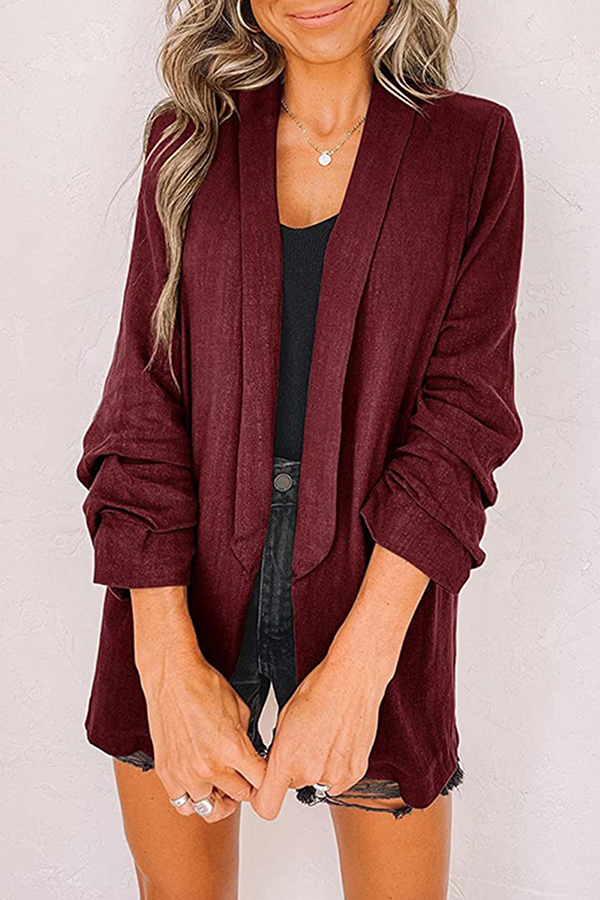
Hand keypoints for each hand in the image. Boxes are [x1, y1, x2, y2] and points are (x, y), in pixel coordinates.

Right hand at [132, 587, 266, 822]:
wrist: (172, 677)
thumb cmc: (203, 686)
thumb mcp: (241, 709)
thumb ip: (247, 739)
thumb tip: (251, 756)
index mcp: (231, 749)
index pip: (260, 783)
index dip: (264, 779)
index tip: (260, 775)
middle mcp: (209, 766)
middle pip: (238, 798)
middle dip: (245, 788)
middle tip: (243, 780)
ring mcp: (185, 773)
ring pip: (210, 809)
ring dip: (219, 800)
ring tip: (221, 787)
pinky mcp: (167, 773)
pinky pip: (182, 804)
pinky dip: (193, 800)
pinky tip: (198, 787)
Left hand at [250, 647, 385, 819]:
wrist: (353, 681)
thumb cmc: (320, 691)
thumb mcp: (284, 719)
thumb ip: (277, 751)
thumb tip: (274, 765)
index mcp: (287, 759)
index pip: (266, 805)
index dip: (263, 799)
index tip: (264, 790)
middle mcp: (311, 772)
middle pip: (293, 786)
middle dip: (295, 769)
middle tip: (304, 743)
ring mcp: (335, 775)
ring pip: (317, 782)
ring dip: (317, 768)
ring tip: (324, 739)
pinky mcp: (355, 773)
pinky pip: (338, 780)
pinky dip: (336, 766)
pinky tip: (338, 742)